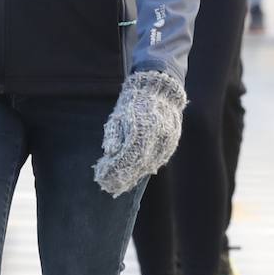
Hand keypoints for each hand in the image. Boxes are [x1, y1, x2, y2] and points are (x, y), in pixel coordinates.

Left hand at [93, 70, 186, 196]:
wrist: (160, 88)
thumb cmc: (135, 100)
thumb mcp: (120, 113)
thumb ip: (114, 133)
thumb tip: (110, 153)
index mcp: (142, 127)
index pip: (126, 156)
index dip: (114, 169)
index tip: (101, 177)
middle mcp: (156, 136)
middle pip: (138, 164)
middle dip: (122, 177)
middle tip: (108, 185)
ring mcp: (166, 141)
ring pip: (149, 165)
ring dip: (133, 177)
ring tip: (119, 184)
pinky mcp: (171, 142)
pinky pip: (158, 161)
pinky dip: (145, 169)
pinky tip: (135, 174)